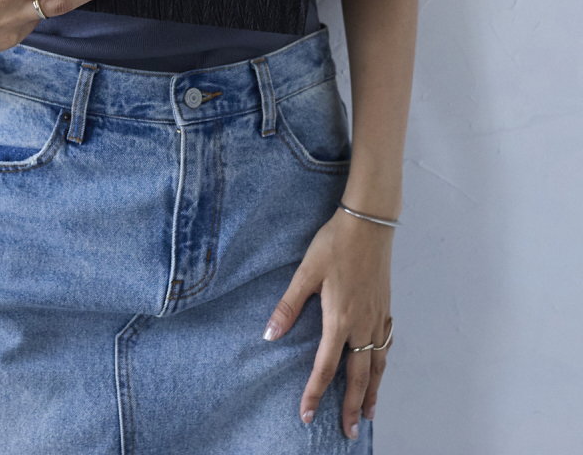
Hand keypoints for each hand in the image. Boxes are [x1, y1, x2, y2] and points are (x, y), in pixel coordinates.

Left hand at [262, 207, 393, 438]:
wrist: (368, 224)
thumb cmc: (334, 245)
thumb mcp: (305, 272)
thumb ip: (288, 306)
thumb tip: (269, 334)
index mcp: (339, 319)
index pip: (325, 367)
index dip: (315, 393)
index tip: (308, 416)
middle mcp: (362, 325)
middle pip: (360, 376)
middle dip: (354, 406)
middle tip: (350, 432)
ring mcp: (378, 317)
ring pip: (378, 364)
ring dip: (374, 391)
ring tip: (371, 413)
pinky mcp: (386, 307)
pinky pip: (386, 345)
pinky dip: (383, 365)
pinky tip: (380, 368)